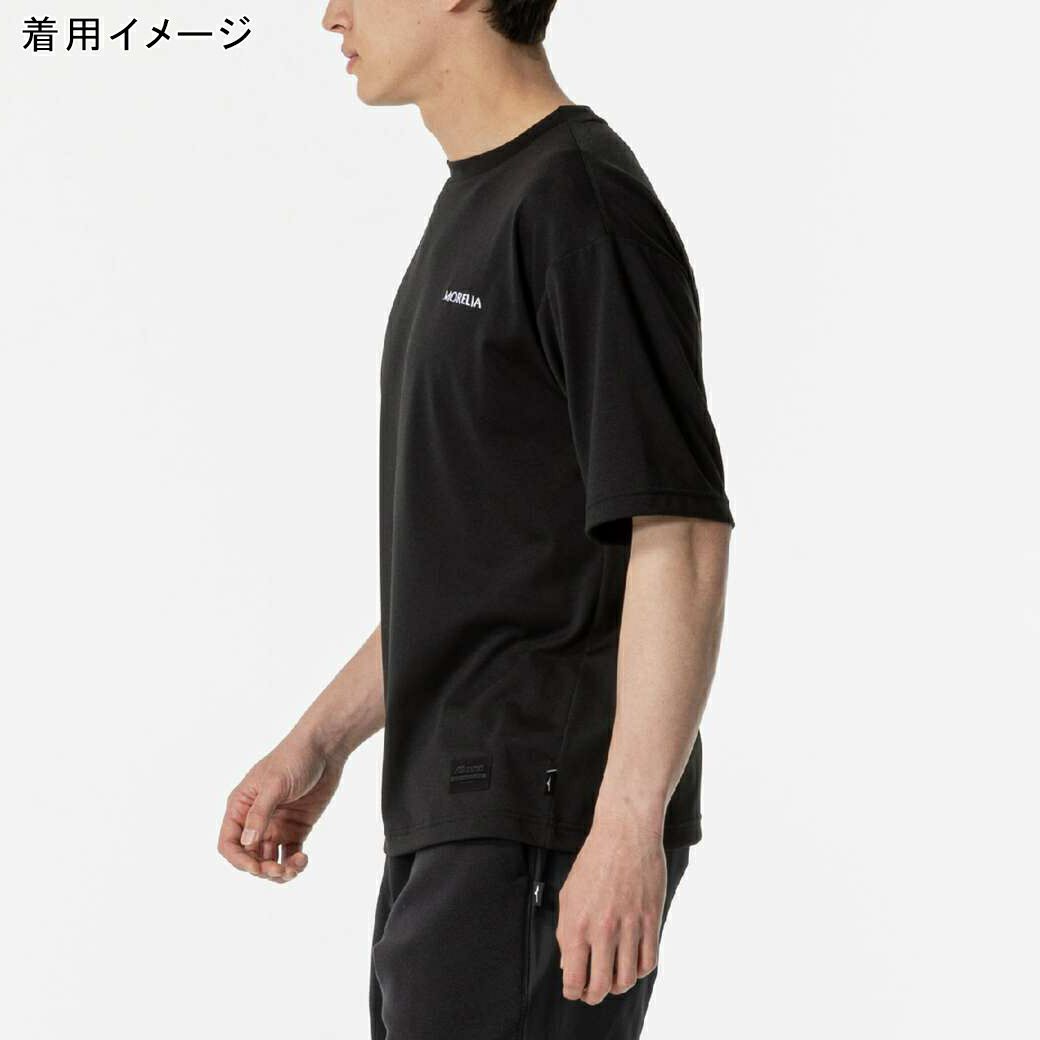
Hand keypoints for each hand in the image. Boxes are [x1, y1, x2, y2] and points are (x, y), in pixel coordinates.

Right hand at [217, 733, 345, 882]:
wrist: (325, 748)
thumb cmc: (294, 758)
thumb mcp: (275, 784)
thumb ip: (260, 813)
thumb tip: (247, 844)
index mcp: (241, 807)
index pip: (229, 843)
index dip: (239, 861)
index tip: (257, 868)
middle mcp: (255, 819)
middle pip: (249, 857)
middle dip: (262, 869)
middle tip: (281, 870)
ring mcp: (276, 825)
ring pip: (269, 860)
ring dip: (278, 871)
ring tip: (295, 868)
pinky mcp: (296, 828)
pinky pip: (290, 854)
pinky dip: (294, 863)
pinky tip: (303, 860)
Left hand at [555, 818, 666, 1003]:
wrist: (624, 834)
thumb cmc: (593, 862)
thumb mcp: (568, 895)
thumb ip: (566, 932)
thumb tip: (569, 965)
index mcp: (577, 924)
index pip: (573, 979)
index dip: (573, 992)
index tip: (575, 990)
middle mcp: (602, 929)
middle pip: (600, 986)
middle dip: (594, 996)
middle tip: (593, 991)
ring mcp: (628, 927)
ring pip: (626, 979)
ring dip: (618, 986)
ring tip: (613, 978)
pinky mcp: (650, 921)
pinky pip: (648, 962)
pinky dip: (640, 971)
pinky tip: (632, 962)